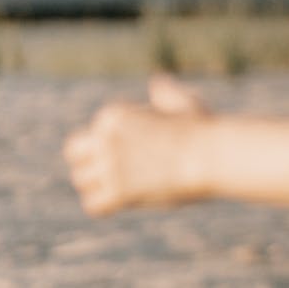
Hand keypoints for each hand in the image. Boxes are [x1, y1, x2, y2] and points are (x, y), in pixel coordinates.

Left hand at [64, 74, 209, 215]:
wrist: (214, 156)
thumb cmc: (202, 130)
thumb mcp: (182, 104)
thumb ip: (164, 94)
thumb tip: (157, 81)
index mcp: (115, 115)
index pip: (92, 131)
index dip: (107, 142)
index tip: (132, 149)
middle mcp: (106, 139)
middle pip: (74, 153)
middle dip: (90, 161)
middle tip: (114, 170)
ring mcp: (110, 166)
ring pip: (81, 181)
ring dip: (98, 185)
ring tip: (124, 186)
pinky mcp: (118, 192)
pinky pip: (93, 205)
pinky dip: (107, 206)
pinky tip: (126, 201)